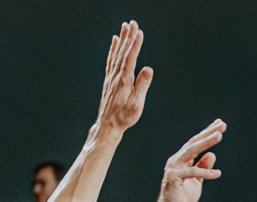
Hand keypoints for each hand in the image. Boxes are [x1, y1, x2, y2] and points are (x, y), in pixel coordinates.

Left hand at [93, 21, 153, 137]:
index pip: (130, 58)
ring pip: (116, 54)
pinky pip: (111, 60)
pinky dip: (113, 49)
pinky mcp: (109, 79)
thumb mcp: (137, 104)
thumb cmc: (125, 116)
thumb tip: (148, 69)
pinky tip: (115, 41)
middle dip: (128, 37)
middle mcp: (116, 75)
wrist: (108, 125)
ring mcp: (111, 76)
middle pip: (122, 52)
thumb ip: (142, 85)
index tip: (139, 32)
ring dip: (121, 39)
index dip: (135, 45)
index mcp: (124, 80)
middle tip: (132, 22)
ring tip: (124, 26)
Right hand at [157, 122, 225, 201]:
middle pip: (194, 143)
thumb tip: (212, 154)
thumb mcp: (197, 180)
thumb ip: (203, 167)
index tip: (219, 124)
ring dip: (206, 142)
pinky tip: (218, 174)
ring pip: (191, 151)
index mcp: (181, 159)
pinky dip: (205, 172)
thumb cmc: (183, 197)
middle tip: (222, 125)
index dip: (207, 132)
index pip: (195, 142)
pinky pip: (192, 172)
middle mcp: (176, 160)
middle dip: (208, 133)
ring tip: (219, 136)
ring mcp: (173, 168)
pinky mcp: (173, 178)